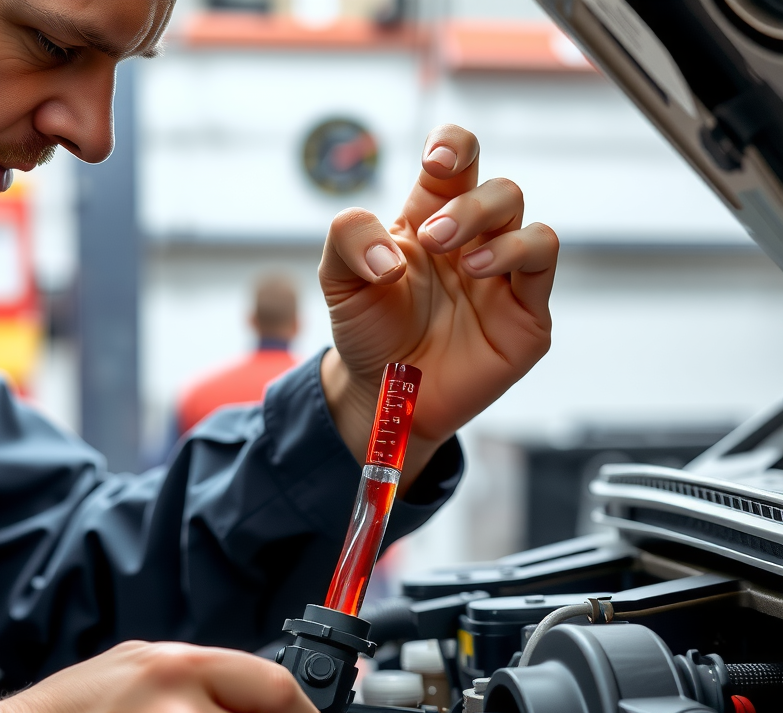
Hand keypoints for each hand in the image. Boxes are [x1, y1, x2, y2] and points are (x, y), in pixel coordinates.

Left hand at [319, 124, 558, 489]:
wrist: (382, 396)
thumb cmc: (367, 333)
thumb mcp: (338, 281)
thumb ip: (349, 240)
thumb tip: (391, 251)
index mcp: (431, 219)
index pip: (458, 161)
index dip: (455, 147)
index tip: (436, 161)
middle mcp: (474, 242)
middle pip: (500, 191)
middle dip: (469, 205)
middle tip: (433, 237)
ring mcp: (503, 278)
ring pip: (528, 224)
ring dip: (495, 229)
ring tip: (460, 262)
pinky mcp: (525, 315)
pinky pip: (542, 265)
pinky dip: (519, 255)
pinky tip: (479, 273)